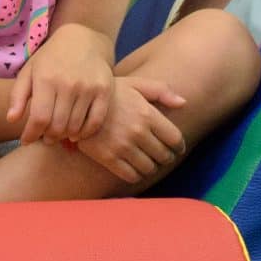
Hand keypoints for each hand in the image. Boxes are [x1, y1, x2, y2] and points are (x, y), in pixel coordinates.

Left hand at [7, 25, 114, 144]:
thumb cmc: (51, 58)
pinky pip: (96, 122)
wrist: (83, 40)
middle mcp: (68, 84)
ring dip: (65, 136)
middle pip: (57, 126)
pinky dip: (85, 133)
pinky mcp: (105, 90)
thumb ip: (18, 95)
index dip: (31, 135)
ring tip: (59, 134)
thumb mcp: (29, 71)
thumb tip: (11, 120)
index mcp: (46, 78)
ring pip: (75, 127)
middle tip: (45, 138)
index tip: (25, 141)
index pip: (39, 118)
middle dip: (48, 137)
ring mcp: (89, 88)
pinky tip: (77, 132)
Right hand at [69, 74, 190, 184]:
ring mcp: (123, 146)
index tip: (176, 148)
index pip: (175, 139)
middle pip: (164, 156)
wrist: (76, 103)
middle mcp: (138, 132)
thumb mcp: (135, 84)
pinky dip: (136, 175)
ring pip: (149, 168)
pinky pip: (131, 176)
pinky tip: (133, 168)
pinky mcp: (108, 158)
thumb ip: (161, 90)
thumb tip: (184, 103)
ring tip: (147, 162)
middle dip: (165, 157)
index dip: (179, 146)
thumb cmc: (111, 93)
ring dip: (151, 167)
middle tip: (161, 155)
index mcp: (147, 114)